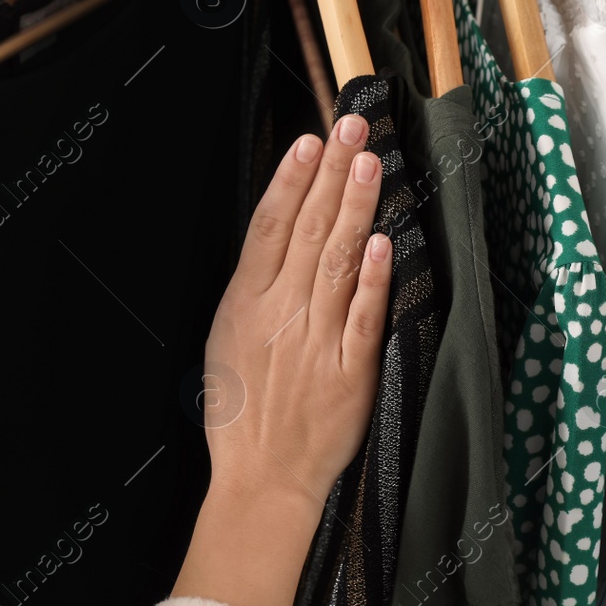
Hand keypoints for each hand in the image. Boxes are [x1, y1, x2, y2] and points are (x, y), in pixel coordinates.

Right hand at [204, 114, 389, 505]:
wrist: (261, 478)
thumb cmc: (240, 412)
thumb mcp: (224, 340)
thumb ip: (251, 291)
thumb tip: (273, 241)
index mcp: (245, 303)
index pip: (269, 227)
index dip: (291, 181)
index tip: (310, 142)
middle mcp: (280, 314)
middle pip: (307, 231)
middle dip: (332, 174)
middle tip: (353, 128)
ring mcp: (315, 340)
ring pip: (336, 262)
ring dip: (355, 209)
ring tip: (371, 164)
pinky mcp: (349, 371)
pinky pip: (361, 318)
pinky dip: (371, 280)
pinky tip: (381, 244)